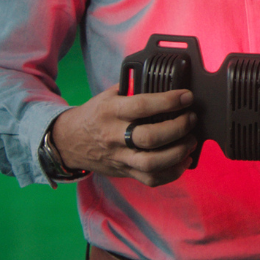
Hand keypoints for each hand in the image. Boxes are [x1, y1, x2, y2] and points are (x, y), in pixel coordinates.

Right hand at [51, 87, 197, 186]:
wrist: (68, 142)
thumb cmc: (95, 115)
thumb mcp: (108, 96)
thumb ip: (133, 89)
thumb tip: (163, 80)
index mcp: (112, 112)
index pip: (142, 106)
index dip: (168, 101)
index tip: (187, 97)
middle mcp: (115, 137)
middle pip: (150, 138)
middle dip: (178, 128)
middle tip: (191, 119)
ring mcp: (120, 158)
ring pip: (152, 163)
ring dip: (178, 153)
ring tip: (191, 141)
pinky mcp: (125, 172)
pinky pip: (151, 179)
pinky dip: (173, 173)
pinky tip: (184, 160)